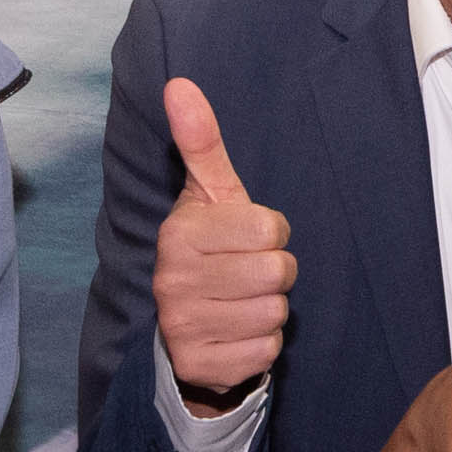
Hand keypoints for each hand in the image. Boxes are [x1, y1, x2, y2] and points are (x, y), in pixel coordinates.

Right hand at [153, 77, 295, 402]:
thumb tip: (180, 84)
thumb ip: (201, 141)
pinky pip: (266, 351)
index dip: (271, 234)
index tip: (247, 239)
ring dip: (269, 308)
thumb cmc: (210, 248)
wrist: (181, 326)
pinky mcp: (201, 367)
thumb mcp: (209, 194)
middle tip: (246, 273)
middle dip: (274, 272)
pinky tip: (237, 332)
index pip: (270, 230)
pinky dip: (261, 344)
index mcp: (180, 234)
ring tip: (241, 301)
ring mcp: (184, 328)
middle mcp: (174, 281)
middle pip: (278, 272)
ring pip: (275, 313)